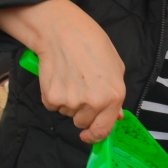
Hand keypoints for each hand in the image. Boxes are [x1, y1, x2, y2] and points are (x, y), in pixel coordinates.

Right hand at [0, 0, 125, 143]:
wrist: (64, 32)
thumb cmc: (92, 45)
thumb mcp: (115, 68)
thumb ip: (116, 96)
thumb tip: (116, 116)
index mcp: (113, 97)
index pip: (103, 130)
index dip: (95, 135)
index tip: (89, 135)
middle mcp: (93, 103)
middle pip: (83, 123)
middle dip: (82, 112)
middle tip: (80, 89)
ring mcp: (71, 102)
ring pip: (68, 113)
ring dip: (68, 102)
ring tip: (71, 78)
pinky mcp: (51, 98)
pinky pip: (53, 106)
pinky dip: (54, 96)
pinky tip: (59, 77)